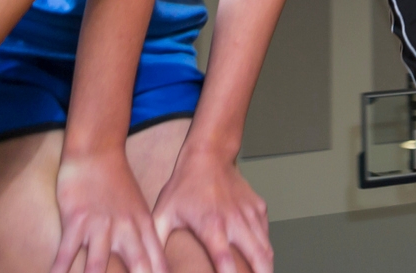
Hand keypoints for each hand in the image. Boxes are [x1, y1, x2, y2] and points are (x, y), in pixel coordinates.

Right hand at [54, 148, 167, 272]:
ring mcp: (101, 225)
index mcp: (144, 228)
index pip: (158, 263)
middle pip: (136, 267)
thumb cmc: (117, 187)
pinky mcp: (77, 220)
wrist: (98, 152)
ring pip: (98, 264)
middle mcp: (126, 229)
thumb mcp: (138, 213)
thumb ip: (143, 240)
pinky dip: (59, 271)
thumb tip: (153, 267)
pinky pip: (66, 252)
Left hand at [152, 147, 271, 272]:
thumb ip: (157, 243)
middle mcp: (235, 220)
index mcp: (212, 224)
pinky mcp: (258, 208)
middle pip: (258, 255)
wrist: (209, 155)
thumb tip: (149, 266)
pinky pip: (266, 233)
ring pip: (266, 246)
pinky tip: (260, 259)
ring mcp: (250, 213)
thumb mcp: (163, 214)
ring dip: (266, 265)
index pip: (224, 257)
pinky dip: (265, 249)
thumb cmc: (184, 186)